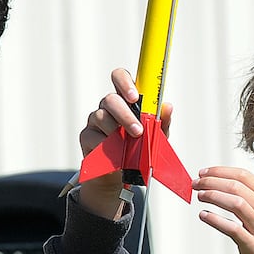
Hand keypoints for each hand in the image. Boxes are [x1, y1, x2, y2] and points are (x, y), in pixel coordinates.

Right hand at [75, 68, 174, 219]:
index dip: (125, 83)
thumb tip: (167, 107)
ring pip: (101, 116)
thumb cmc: (137, 149)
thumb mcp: (154, 137)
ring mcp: (95, 120)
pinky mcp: (86, 136)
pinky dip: (105, 145)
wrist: (119, 174)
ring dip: (117, 131)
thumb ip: (161, 122)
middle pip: (110, 99)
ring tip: (128, 145)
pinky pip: (93, 136)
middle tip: (138, 131)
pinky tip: (115, 153)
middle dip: (125, 114)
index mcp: (125, 100)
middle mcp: (108, 106)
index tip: (135, 97)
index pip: (120, 78)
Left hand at [194, 165, 253, 253]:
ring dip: (212, 196)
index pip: (243, 175)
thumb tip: (220, 185)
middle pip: (236, 186)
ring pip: (235, 202)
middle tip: (196, 183)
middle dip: (211, 181)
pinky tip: (204, 215)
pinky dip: (215, 219)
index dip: (220, 171)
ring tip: (199, 196)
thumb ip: (249, 199)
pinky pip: (231, 228)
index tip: (203, 172)